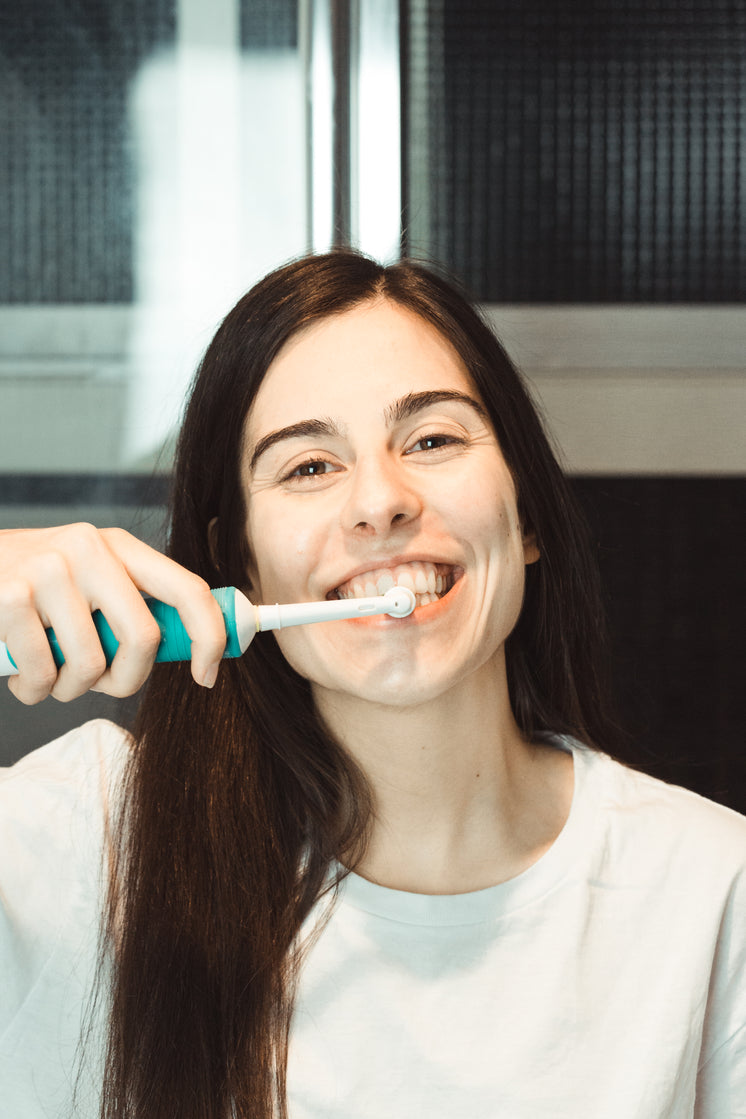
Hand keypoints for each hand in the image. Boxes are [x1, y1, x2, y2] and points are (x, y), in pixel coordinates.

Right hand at [0, 524, 225, 703]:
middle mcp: (89, 549)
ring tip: (48, 674)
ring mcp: (49, 570)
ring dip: (69, 690)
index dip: (209, 637)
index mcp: (120, 546)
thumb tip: (191, 653)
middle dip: (127, 680)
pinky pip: (42, 674)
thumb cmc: (35, 588)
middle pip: (143, 638)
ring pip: (90, 665)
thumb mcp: (89, 580)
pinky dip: (32, 690)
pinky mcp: (10, 596)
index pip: (188, 589)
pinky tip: (19, 672)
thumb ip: (130, 606)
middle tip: (101, 686)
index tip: (207, 676)